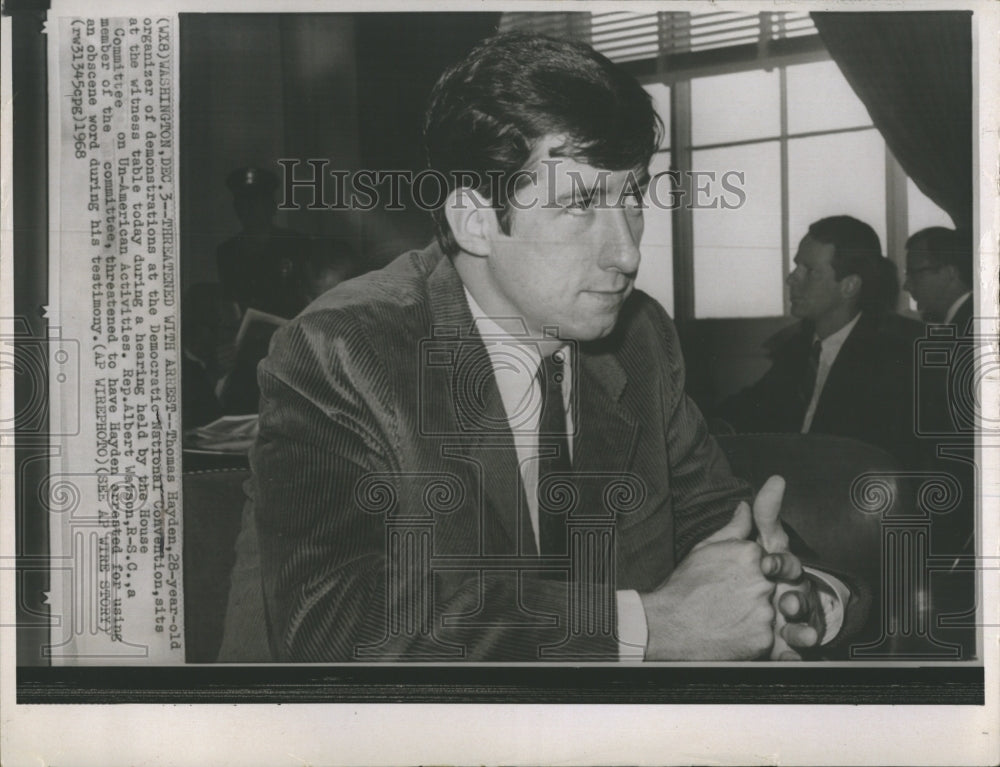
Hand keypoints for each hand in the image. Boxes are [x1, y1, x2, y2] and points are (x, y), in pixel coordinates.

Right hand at [640, 503, 775, 659]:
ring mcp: (765, 611)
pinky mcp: (764, 639)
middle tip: (729, 601)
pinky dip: (752, 637)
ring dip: (755, 617)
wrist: (668, 624)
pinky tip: (731, 633)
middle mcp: (763, 580)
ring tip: (728, 619)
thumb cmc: (684, 585)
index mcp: (751, 554)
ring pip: (770, 612)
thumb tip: (746, 507)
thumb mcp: (706, 548)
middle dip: (755, 594)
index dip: (752, 572)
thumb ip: (734, 528)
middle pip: (771, 586)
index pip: (768, 560)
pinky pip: (767, 637)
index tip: (733, 581)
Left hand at [752, 475, 824, 658]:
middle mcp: (787, 593)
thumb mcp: (748, 544)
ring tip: (802, 635)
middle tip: (787, 602)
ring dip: (803, 630)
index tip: (766, 562)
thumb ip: (760, 516)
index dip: (777, 560)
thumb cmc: (750, 572)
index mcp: (776, 569)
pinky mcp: (780, 646)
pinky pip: (790, 654)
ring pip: (801, 626)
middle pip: (797, 595)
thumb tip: (774, 482)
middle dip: (795, 598)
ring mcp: (786, 621)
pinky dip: (792, 657)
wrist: (734, 610)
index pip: (783, 561)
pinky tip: (789, 659)